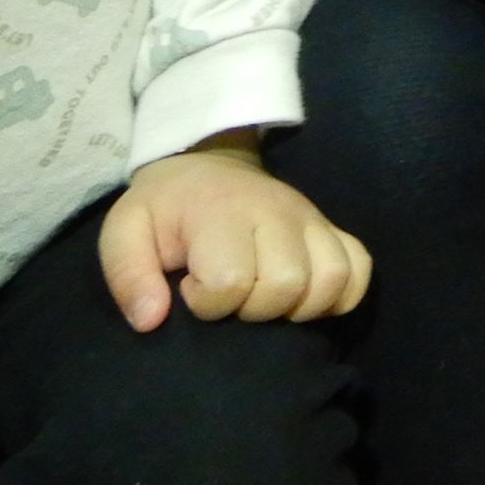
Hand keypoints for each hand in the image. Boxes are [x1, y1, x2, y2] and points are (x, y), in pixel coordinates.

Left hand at [99, 132, 371, 330]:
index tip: (190, 289)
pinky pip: (359, 269)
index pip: (232, 279)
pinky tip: (304, 300)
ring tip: (265, 301)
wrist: (205, 165)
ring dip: (298, 307)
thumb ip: (127, 275)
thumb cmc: (165, 208)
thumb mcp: (125, 231)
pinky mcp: (331, 229)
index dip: (207, 301)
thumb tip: (152, 320)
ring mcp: (311, 219)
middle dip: (254, 309)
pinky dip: (339, 295)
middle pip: (287, 283)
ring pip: (331, 280)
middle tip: (231, 297)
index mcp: (221, 211)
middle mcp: (276, 211)